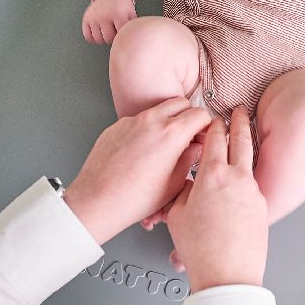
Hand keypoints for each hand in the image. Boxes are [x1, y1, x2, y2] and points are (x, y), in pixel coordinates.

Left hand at [63, 98, 211, 243]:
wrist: (97, 201)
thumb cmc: (133, 199)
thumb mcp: (174, 184)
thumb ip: (190, 158)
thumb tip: (196, 148)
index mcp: (171, 134)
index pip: (200, 114)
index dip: (206, 126)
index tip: (204, 137)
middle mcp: (151, 120)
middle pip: (181, 103)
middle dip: (188, 117)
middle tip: (188, 137)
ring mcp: (131, 121)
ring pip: (158, 109)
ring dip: (168, 120)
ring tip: (165, 145)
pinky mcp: (116, 126)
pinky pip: (138, 120)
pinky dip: (146, 129)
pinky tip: (142, 151)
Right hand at [82, 0, 136, 43]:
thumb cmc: (122, 7)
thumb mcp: (131, 15)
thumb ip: (132, 28)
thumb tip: (130, 41)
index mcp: (118, 15)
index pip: (120, 36)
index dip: (122, 36)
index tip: (123, 31)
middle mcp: (104, 15)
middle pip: (108, 39)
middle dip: (113, 38)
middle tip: (115, 31)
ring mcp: (94, 17)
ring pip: (98, 39)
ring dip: (103, 38)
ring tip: (107, 31)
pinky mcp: (86, 19)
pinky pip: (88, 37)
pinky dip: (93, 38)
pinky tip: (99, 32)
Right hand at [165, 105, 268, 292]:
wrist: (228, 275)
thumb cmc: (201, 249)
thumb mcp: (177, 215)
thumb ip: (183, 192)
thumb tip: (188, 187)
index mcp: (213, 175)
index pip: (215, 138)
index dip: (214, 125)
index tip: (214, 118)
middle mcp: (237, 178)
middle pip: (241, 140)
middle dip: (240, 122)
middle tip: (241, 109)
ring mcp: (253, 192)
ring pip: (250, 161)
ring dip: (247, 145)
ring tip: (245, 136)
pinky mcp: (262, 207)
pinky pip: (253, 184)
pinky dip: (247, 176)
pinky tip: (241, 181)